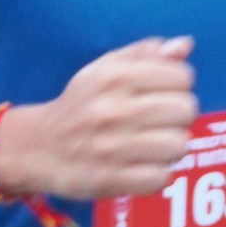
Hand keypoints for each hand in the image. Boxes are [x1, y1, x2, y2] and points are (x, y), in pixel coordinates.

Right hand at [0, 37, 197, 199]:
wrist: (39, 147)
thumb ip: (145, 54)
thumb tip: (185, 45)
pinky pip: (161, 177)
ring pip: (178, 145)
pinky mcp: (109, 180)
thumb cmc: (81, 104)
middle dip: (180, 117)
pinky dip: (158, 174)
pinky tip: (143, 166)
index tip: (165, 93)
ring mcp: (111, 148)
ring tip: (155, 146)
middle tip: (162, 122)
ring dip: (172, 147)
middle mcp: (113, 109)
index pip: (181, 77)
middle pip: (186, 111)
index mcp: (114, 76)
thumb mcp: (105, 69)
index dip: (180, 86)